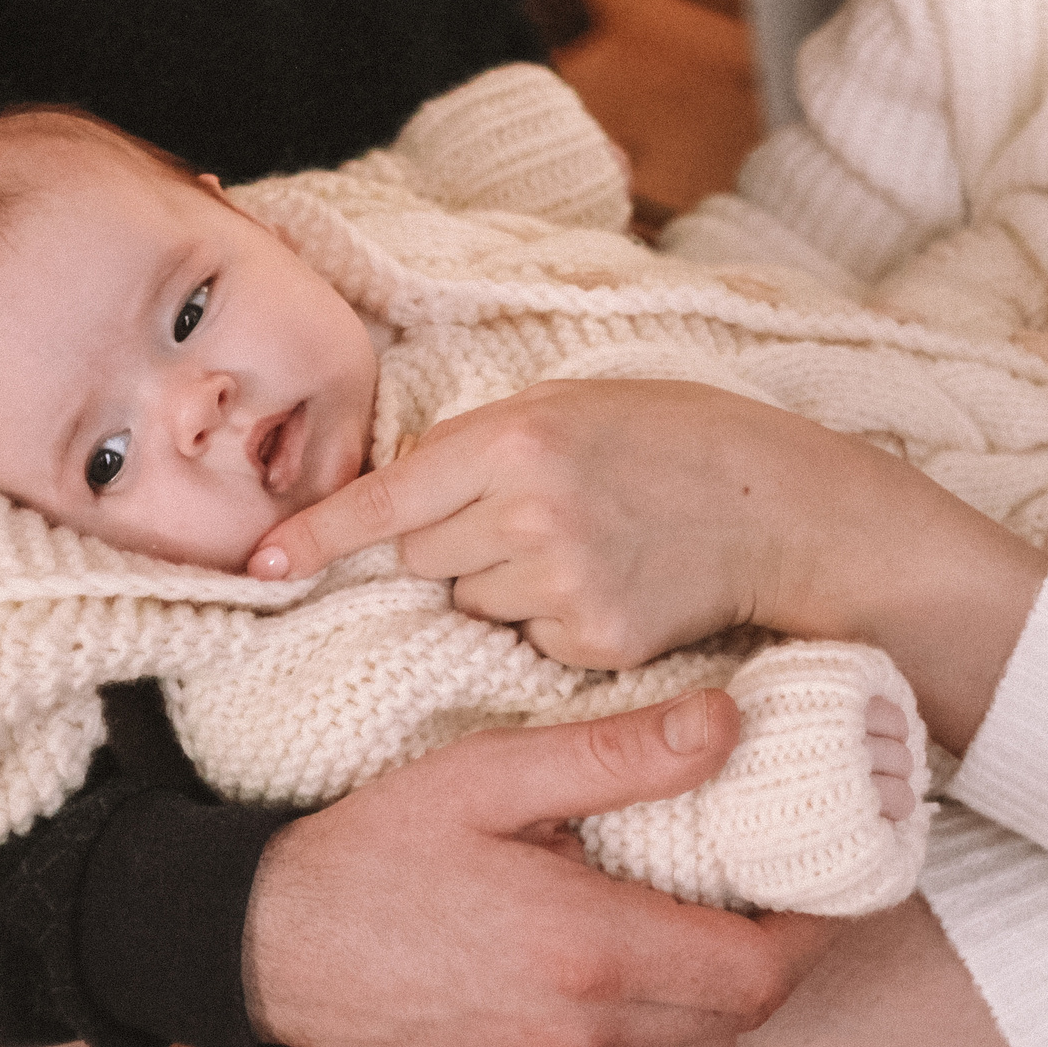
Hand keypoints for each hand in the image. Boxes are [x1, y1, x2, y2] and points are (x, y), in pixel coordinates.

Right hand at [240, 691, 841, 1046]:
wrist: (268, 947)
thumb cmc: (379, 850)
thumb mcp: (492, 777)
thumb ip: (618, 755)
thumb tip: (728, 724)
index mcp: (589, 952)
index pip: (760, 971)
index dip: (811, 933)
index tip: (818, 884)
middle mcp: (582, 1039)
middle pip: (738, 1020)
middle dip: (768, 960)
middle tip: (763, 896)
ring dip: (716, 1005)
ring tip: (696, 932)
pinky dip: (661, 1046)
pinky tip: (631, 987)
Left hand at [249, 379, 1047, 747]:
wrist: (787, 509)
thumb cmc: (679, 441)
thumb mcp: (573, 405)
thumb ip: (482, 447)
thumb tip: (398, 507)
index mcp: (514, 437)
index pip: (387, 498)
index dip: (317, 534)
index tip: (261, 566)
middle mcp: (525, 511)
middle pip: (422, 558)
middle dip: (451, 546)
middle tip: (531, 519)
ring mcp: (559, 583)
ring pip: (472, 603)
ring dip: (503, 585)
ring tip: (588, 549)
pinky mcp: (592, 641)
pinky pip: (529, 641)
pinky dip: (554, 623)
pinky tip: (612, 588)